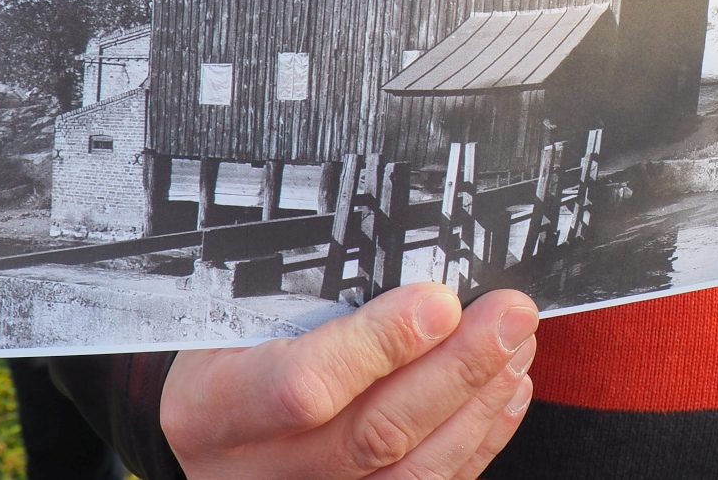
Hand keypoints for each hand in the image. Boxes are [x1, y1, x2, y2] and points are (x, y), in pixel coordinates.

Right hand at [160, 283, 537, 478]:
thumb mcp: (230, 317)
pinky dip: (476, 442)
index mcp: (213, 405)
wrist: (201, 428)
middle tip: (508, 316)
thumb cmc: (222, 353)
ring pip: (409, 473)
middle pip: (373, 434)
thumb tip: (404, 259)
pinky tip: (504, 394)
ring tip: (515, 346)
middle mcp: (254, 472)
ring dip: (477, 405)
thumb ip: (302, 300)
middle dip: (455, 370)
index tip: (440, 302)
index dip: (379, 346)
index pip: (303, 386)